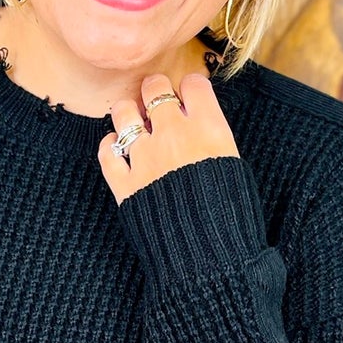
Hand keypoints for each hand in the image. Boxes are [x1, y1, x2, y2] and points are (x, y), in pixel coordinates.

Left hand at [98, 71, 239, 203]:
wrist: (210, 258)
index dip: (190, 88)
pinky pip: (107, 151)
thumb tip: (200, 125)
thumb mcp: (236, 169)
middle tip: (156, 100)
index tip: (189, 97)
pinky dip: (110, 146)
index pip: (193, 84)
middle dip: (155, 90)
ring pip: (124, 112)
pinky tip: (118, 149)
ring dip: (128, 112)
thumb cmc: (232, 217)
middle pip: (155, 88)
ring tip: (134, 122)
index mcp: (209, 129)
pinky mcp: (124, 183)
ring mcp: (145, 158)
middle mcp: (175, 135)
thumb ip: (215, 140)